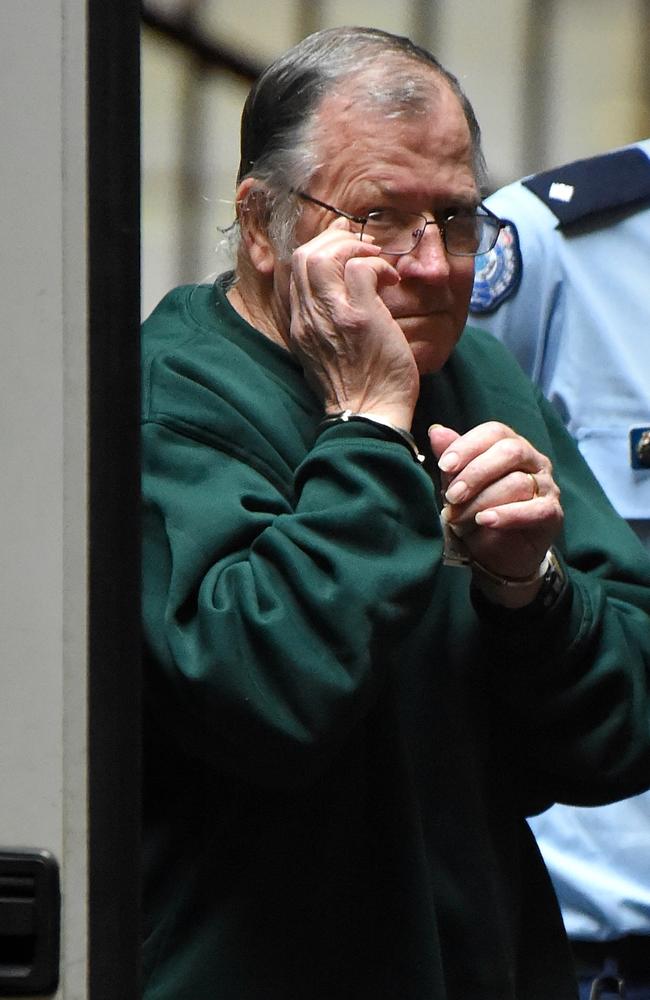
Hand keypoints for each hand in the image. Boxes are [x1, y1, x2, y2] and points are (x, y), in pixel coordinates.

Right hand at [288, 219, 419, 427]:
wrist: (369, 418)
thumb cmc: (360, 392)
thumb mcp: (327, 356)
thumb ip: (326, 326)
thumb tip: (344, 298)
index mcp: (300, 325)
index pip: (296, 270)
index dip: (320, 248)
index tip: (345, 245)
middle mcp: (308, 317)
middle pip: (304, 255)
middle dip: (335, 240)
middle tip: (364, 248)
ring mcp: (330, 315)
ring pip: (324, 255)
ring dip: (355, 249)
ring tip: (377, 262)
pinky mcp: (357, 316)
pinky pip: (360, 268)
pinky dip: (378, 265)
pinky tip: (391, 281)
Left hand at [429, 422, 562, 604]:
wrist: (498, 555)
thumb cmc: (477, 512)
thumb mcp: (459, 486)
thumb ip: (452, 460)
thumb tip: (436, 432)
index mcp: (510, 445)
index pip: (494, 432)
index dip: (468, 446)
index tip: (444, 466)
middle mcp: (533, 460)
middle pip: (510, 451)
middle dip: (476, 473)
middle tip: (452, 496)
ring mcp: (546, 486)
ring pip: (518, 482)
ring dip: (482, 501)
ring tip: (459, 518)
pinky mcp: (552, 513)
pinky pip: (535, 510)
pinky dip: (508, 515)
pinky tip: (485, 521)